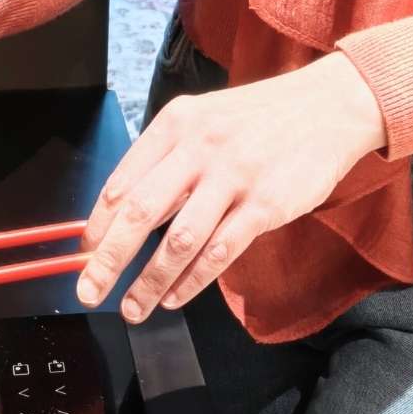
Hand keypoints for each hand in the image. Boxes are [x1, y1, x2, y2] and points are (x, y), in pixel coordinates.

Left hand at [76, 53, 386, 321]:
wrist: (328, 106)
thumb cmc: (260, 118)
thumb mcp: (206, 118)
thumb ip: (168, 157)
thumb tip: (124, 207)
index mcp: (178, 122)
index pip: (125, 178)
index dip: (99, 222)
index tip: (85, 251)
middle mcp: (200, 146)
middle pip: (141, 212)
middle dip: (109, 258)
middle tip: (89, 289)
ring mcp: (234, 176)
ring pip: (178, 240)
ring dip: (149, 281)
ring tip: (132, 307)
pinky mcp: (265, 204)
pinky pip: (219, 252)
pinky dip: (191, 281)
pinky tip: (174, 297)